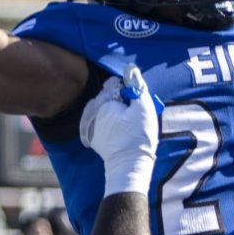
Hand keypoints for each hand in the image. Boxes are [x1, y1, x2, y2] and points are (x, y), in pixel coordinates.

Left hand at [80, 64, 158, 195]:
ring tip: (125, 124)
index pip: (114, 84)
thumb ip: (137, 86)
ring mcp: (90, 125)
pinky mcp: (91, 137)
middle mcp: (92, 111)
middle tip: (132, 115)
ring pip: (101, 109)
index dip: (127, 91)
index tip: (134, 103)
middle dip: (119, 101)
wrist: (129, 164)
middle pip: (106, 96)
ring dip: (112, 111)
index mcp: (103, 101)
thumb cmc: (138, 135)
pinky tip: (117, 130)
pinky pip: (97, 122)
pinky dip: (106, 123)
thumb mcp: (144, 107)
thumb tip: (131, 69)